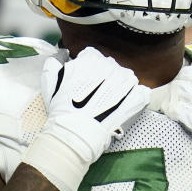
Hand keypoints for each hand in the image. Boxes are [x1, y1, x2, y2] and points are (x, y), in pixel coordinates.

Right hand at [22, 47, 149, 190]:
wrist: (75, 133)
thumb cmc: (61, 109)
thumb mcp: (50, 82)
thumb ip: (55, 65)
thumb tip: (59, 58)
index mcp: (91, 60)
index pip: (93, 57)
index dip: (89, 70)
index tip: (87, 81)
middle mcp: (110, 67)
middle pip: (111, 68)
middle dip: (106, 79)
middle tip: (97, 95)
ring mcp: (125, 82)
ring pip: (127, 78)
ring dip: (121, 88)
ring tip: (112, 102)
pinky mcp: (135, 99)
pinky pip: (141, 92)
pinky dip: (136, 98)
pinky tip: (126, 105)